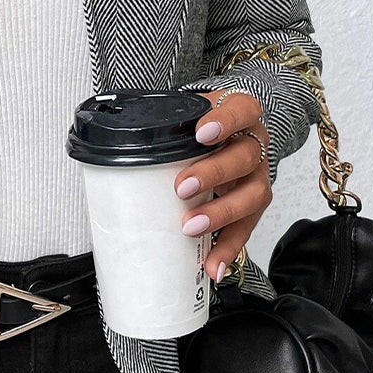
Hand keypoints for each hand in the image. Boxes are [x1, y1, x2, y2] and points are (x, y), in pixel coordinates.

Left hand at [173, 90, 271, 283]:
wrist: (220, 136)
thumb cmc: (199, 127)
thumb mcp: (187, 116)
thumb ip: (165, 126)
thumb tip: (116, 143)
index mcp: (240, 114)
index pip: (241, 110)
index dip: (225, 121)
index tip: (202, 134)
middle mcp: (254, 144)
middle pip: (245, 157)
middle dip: (214, 173)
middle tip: (183, 187)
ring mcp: (257, 176)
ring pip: (253, 194)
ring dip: (221, 213)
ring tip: (193, 226)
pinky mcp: (253, 207)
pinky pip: (246, 229)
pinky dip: (228, 248)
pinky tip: (212, 262)